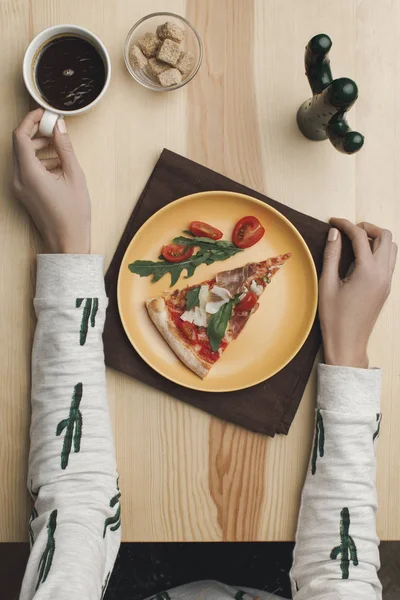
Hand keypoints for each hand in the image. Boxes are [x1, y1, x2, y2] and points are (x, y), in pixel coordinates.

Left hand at [12, 108, 90, 253]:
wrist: (67, 241)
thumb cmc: (72, 214)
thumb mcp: (74, 176)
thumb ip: (65, 147)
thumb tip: (59, 126)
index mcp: (28, 173)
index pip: (20, 136)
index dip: (31, 121)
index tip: (43, 114)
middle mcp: (18, 179)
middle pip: (19, 145)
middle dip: (36, 133)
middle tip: (54, 129)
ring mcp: (19, 188)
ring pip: (22, 157)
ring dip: (39, 148)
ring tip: (60, 151)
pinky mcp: (24, 193)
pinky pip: (26, 170)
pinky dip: (39, 162)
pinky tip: (58, 167)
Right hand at [319, 218, 396, 367]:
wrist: (348, 343)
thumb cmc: (334, 317)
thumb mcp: (327, 284)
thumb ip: (332, 255)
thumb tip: (334, 233)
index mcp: (367, 271)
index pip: (360, 237)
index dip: (345, 225)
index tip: (333, 222)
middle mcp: (382, 274)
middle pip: (385, 237)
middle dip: (367, 228)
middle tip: (348, 230)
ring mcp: (387, 281)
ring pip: (391, 248)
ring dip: (376, 239)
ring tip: (355, 242)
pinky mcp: (386, 288)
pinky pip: (389, 261)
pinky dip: (378, 252)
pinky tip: (360, 257)